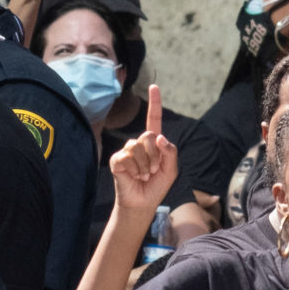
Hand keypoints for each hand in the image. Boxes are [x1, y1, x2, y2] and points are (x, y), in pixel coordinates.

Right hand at [110, 85, 178, 211]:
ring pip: (138, 146)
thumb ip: (170, 153)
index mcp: (153, 143)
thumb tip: (159, 136)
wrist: (143, 202)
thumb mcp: (171, 170)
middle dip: (155, 156)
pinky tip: (134, 176)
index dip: (155, 103)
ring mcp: (126, 150)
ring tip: (144, 175)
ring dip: (145, 165)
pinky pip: (127, 156)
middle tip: (153, 171)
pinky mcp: (117, 160)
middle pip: (149, 135)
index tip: (154, 86)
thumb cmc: (156, 186)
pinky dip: (134, 169)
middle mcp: (139, 143)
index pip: (154, 119)